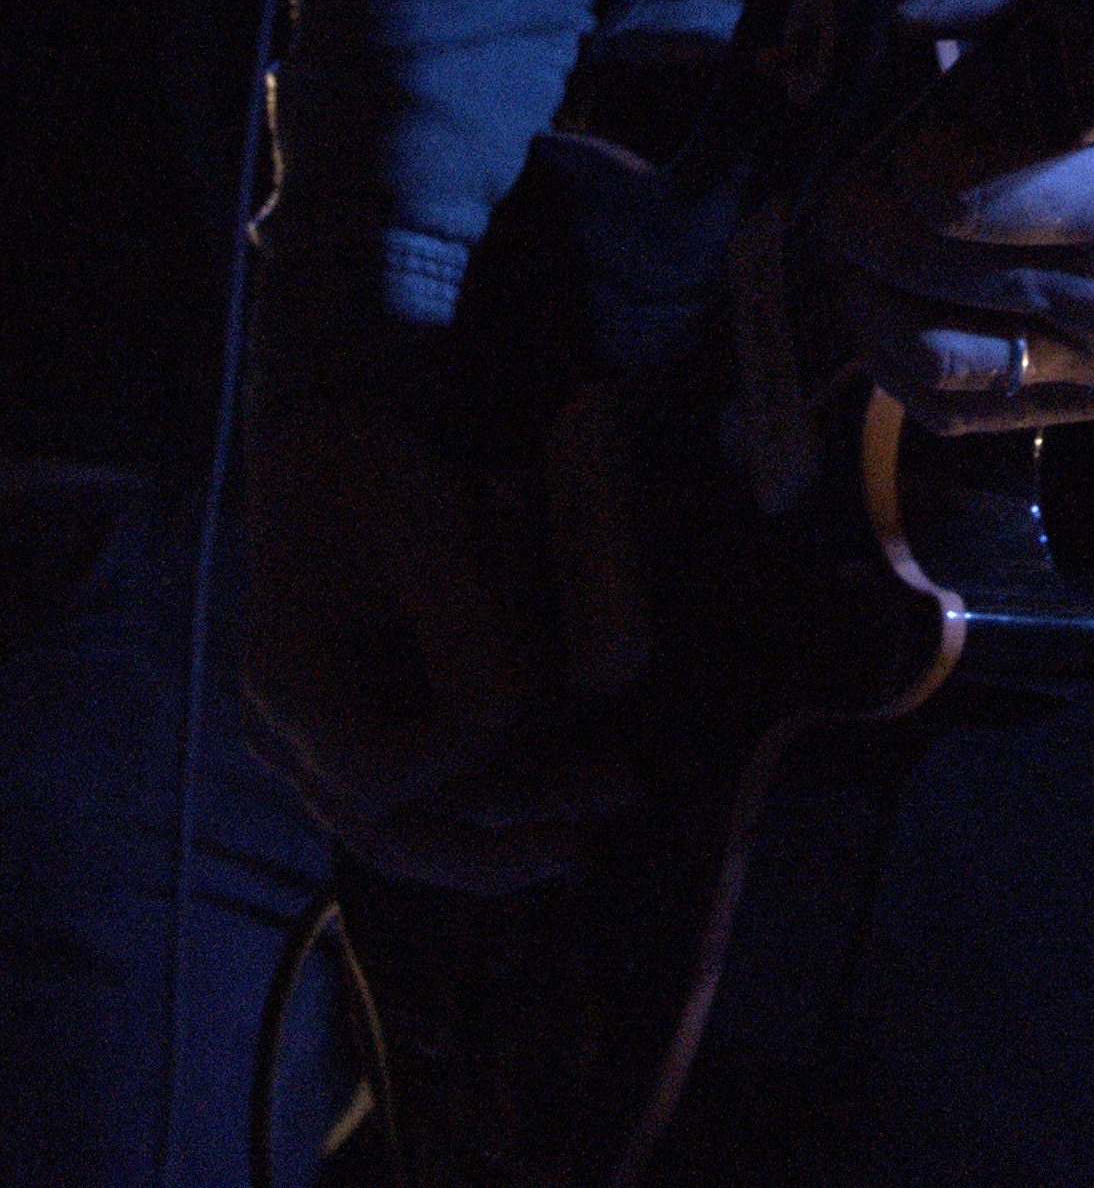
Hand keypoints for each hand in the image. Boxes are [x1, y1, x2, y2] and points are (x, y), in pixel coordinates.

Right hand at [245, 397, 630, 889]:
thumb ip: (460, 629)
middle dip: (490, 850)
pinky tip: (570, 787)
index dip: (449, 765)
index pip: (369, 776)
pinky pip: (432, 786)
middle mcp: (294, 736)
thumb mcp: (421, 528)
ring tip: (600, 817)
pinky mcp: (373, 729)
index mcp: (287, 686)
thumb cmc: (369, 476)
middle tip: (581, 851)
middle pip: (389, 831)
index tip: (516, 715)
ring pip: (417, 822)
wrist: (326, 449)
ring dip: (510, 825)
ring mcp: (328, 743)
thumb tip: (509, 723)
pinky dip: (498, 789)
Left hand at [824, 0, 1093, 432]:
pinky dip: (900, 368)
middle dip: (862, 221)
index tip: (899, 129)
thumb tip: (909, 15)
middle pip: (928, 271)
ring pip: (928, 355)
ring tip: (856, 249)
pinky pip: (963, 410)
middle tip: (844, 182)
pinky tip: (887, 314)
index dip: (903, 160)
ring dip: (867, 299)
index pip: (956, 199)